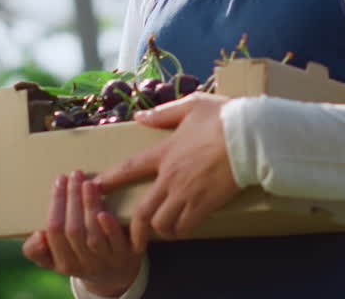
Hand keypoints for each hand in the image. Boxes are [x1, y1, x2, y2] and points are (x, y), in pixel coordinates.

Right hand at [22, 170, 143, 296]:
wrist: (116, 274)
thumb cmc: (80, 257)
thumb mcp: (55, 258)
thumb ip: (38, 249)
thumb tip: (38, 235)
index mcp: (64, 263)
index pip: (55, 230)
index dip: (56, 203)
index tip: (59, 179)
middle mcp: (84, 264)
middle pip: (73, 231)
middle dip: (72, 199)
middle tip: (74, 174)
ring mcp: (107, 260)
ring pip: (94, 235)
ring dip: (89, 207)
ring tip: (88, 183)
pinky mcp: (129, 255)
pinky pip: (118, 243)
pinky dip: (110, 228)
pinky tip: (105, 211)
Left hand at [94, 92, 239, 250]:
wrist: (251, 136)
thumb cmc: (224, 117)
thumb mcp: (191, 105)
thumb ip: (164, 113)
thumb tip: (140, 117)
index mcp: (164, 152)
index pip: (129, 168)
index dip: (109, 180)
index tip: (93, 188)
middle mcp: (170, 177)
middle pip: (142, 212)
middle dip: (133, 229)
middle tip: (131, 239)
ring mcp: (187, 193)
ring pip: (162, 224)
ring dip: (160, 230)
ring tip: (163, 230)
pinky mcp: (205, 204)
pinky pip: (185, 226)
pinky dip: (181, 231)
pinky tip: (184, 228)